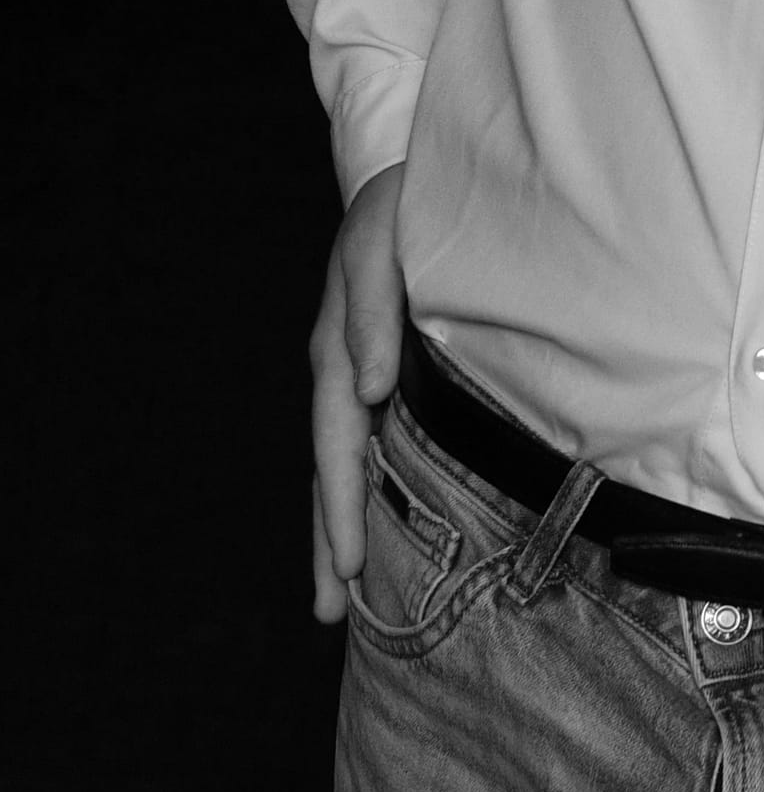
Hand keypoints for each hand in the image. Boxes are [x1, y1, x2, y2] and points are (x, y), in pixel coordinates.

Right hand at [308, 161, 407, 621]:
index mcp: (339, 350)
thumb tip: (370, 389)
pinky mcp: (379, 369)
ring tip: (339, 594)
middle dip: (330, 541)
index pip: (338, 444)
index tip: (348, 565)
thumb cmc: (397, 209)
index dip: (344, 505)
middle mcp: (342, 371)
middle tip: (330, 615)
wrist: (404, 176)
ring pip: (343, 464)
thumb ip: (374, 315)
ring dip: (340, 526)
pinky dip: (362, 488)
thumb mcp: (381, 247)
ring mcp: (356, 373)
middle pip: (330, 470)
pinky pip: (366, 441)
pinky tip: (376, 521)